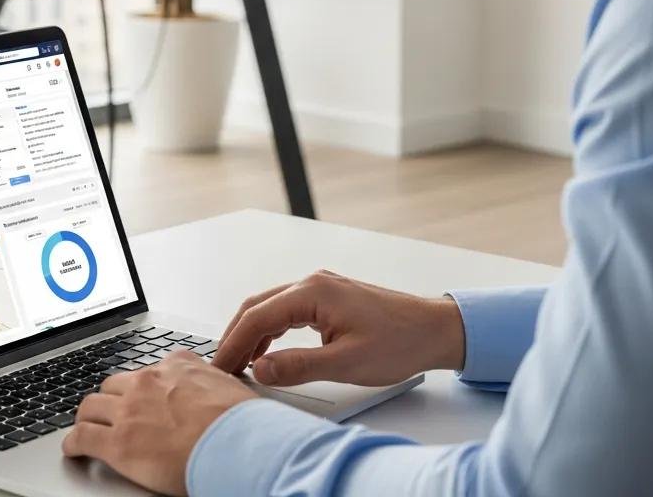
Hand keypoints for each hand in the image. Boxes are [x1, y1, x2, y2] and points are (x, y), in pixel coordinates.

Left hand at [63, 350, 256, 495]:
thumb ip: (208, 382)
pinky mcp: (118, 441)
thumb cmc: (239, 420)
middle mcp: (148, 382)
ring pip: (91, 405)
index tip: (137, 395)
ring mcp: (130, 409)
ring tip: (85, 426)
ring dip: (87, 417)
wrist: (237, 442)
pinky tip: (73, 448)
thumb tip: (212, 389)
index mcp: (174, 366)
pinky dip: (74, 443)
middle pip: (114, 384)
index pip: (146, 371)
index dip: (139, 387)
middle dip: (109, 398)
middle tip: (109, 411)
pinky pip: (82, 437)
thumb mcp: (226, 384)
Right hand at [213, 269, 464, 386]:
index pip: (258, 316)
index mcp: (313, 292)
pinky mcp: (328, 297)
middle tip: (221, 368)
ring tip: (239, 364)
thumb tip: (260, 369)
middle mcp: (312, 282)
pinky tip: (267, 351)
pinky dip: (270, 329)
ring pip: (270, 306)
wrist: (434, 329)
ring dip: (251, 333)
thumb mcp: (346, 363)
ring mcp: (320, 287)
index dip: (233, 343)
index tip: (219, 368)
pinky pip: (287, 309)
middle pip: (258, 306)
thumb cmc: (399, 342)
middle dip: (235, 336)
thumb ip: (299, 366)